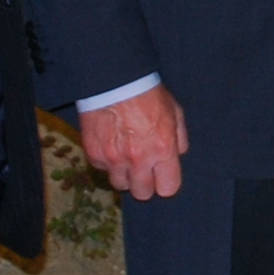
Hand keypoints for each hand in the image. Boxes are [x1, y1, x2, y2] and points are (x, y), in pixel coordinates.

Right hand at [79, 85, 187, 199]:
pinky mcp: (94, 153)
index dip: (165, 183)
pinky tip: (110, 144)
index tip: (162, 176)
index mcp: (163, 150)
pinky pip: (102, 168)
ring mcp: (114, 159)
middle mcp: (138, 159)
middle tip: (143, 169)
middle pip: (142, 193)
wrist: (114, 81)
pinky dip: (106, 161)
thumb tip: (178, 156)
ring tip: (125, 156)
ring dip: (124, 174)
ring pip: (120, 184)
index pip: (167, 189)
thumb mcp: (175, 112)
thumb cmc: (148, 94)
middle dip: (144, 184)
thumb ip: (179, 139)